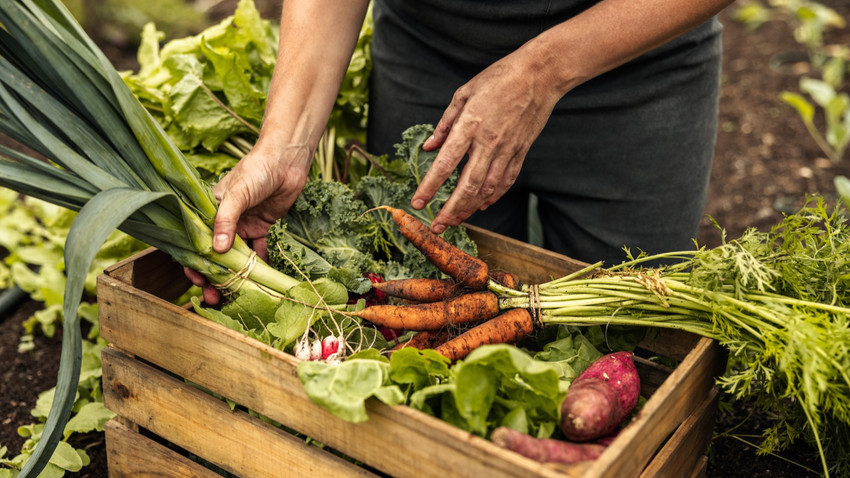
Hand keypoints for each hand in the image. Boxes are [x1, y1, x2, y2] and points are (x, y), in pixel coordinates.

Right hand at [185, 142, 312, 303]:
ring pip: (235, 257)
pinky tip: (260, 281)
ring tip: (234, 296)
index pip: (196, 241)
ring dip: (235, 276)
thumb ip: (226, 220)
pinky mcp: (262, 228)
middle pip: (214, 255)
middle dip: (214, 277)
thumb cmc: (256, 170)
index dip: (194, 263)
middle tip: (214, 298)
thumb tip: (216, 250)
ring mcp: (242, 226)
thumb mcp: (237, 193)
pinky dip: (259, 266)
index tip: (197, 281)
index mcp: (208, 210)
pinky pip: (258, 252)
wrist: (286, 161)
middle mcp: (223, 221)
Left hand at [412, 50, 561, 233]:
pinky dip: (493, 197)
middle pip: (467, 186)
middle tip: (436, 226)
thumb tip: (429, 147)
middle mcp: (488, 142)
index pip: (445, 164)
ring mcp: (507, 150)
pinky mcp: (521, 152)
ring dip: (469, 208)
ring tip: (455, 220)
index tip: (417, 203)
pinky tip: (481, 205)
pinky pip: (505, 181)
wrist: (540, 74)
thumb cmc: (499, 78)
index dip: (429, 187)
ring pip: (487, 189)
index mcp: (470, 126)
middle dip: (450, 210)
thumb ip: (445, 123)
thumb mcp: (464, 93)